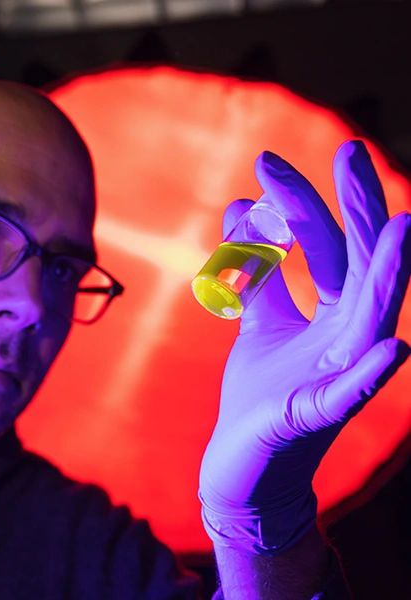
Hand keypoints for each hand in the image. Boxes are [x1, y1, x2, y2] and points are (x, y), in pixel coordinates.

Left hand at [198, 140, 410, 553]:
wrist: (243, 465)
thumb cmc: (260, 395)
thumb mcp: (259, 326)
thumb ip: (258, 276)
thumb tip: (243, 210)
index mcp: (335, 317)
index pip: (333, 249)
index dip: (309, 203)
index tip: (271, 161)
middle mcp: (347, 341)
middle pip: (360, 267)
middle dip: (356, 210)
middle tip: (348, 149)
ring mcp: (339, 378)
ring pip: (371, 322)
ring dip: (387, 276)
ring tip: (404, 225)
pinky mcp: (314, 418)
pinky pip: (349, 396)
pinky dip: (370, 376)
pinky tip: (394, 348)